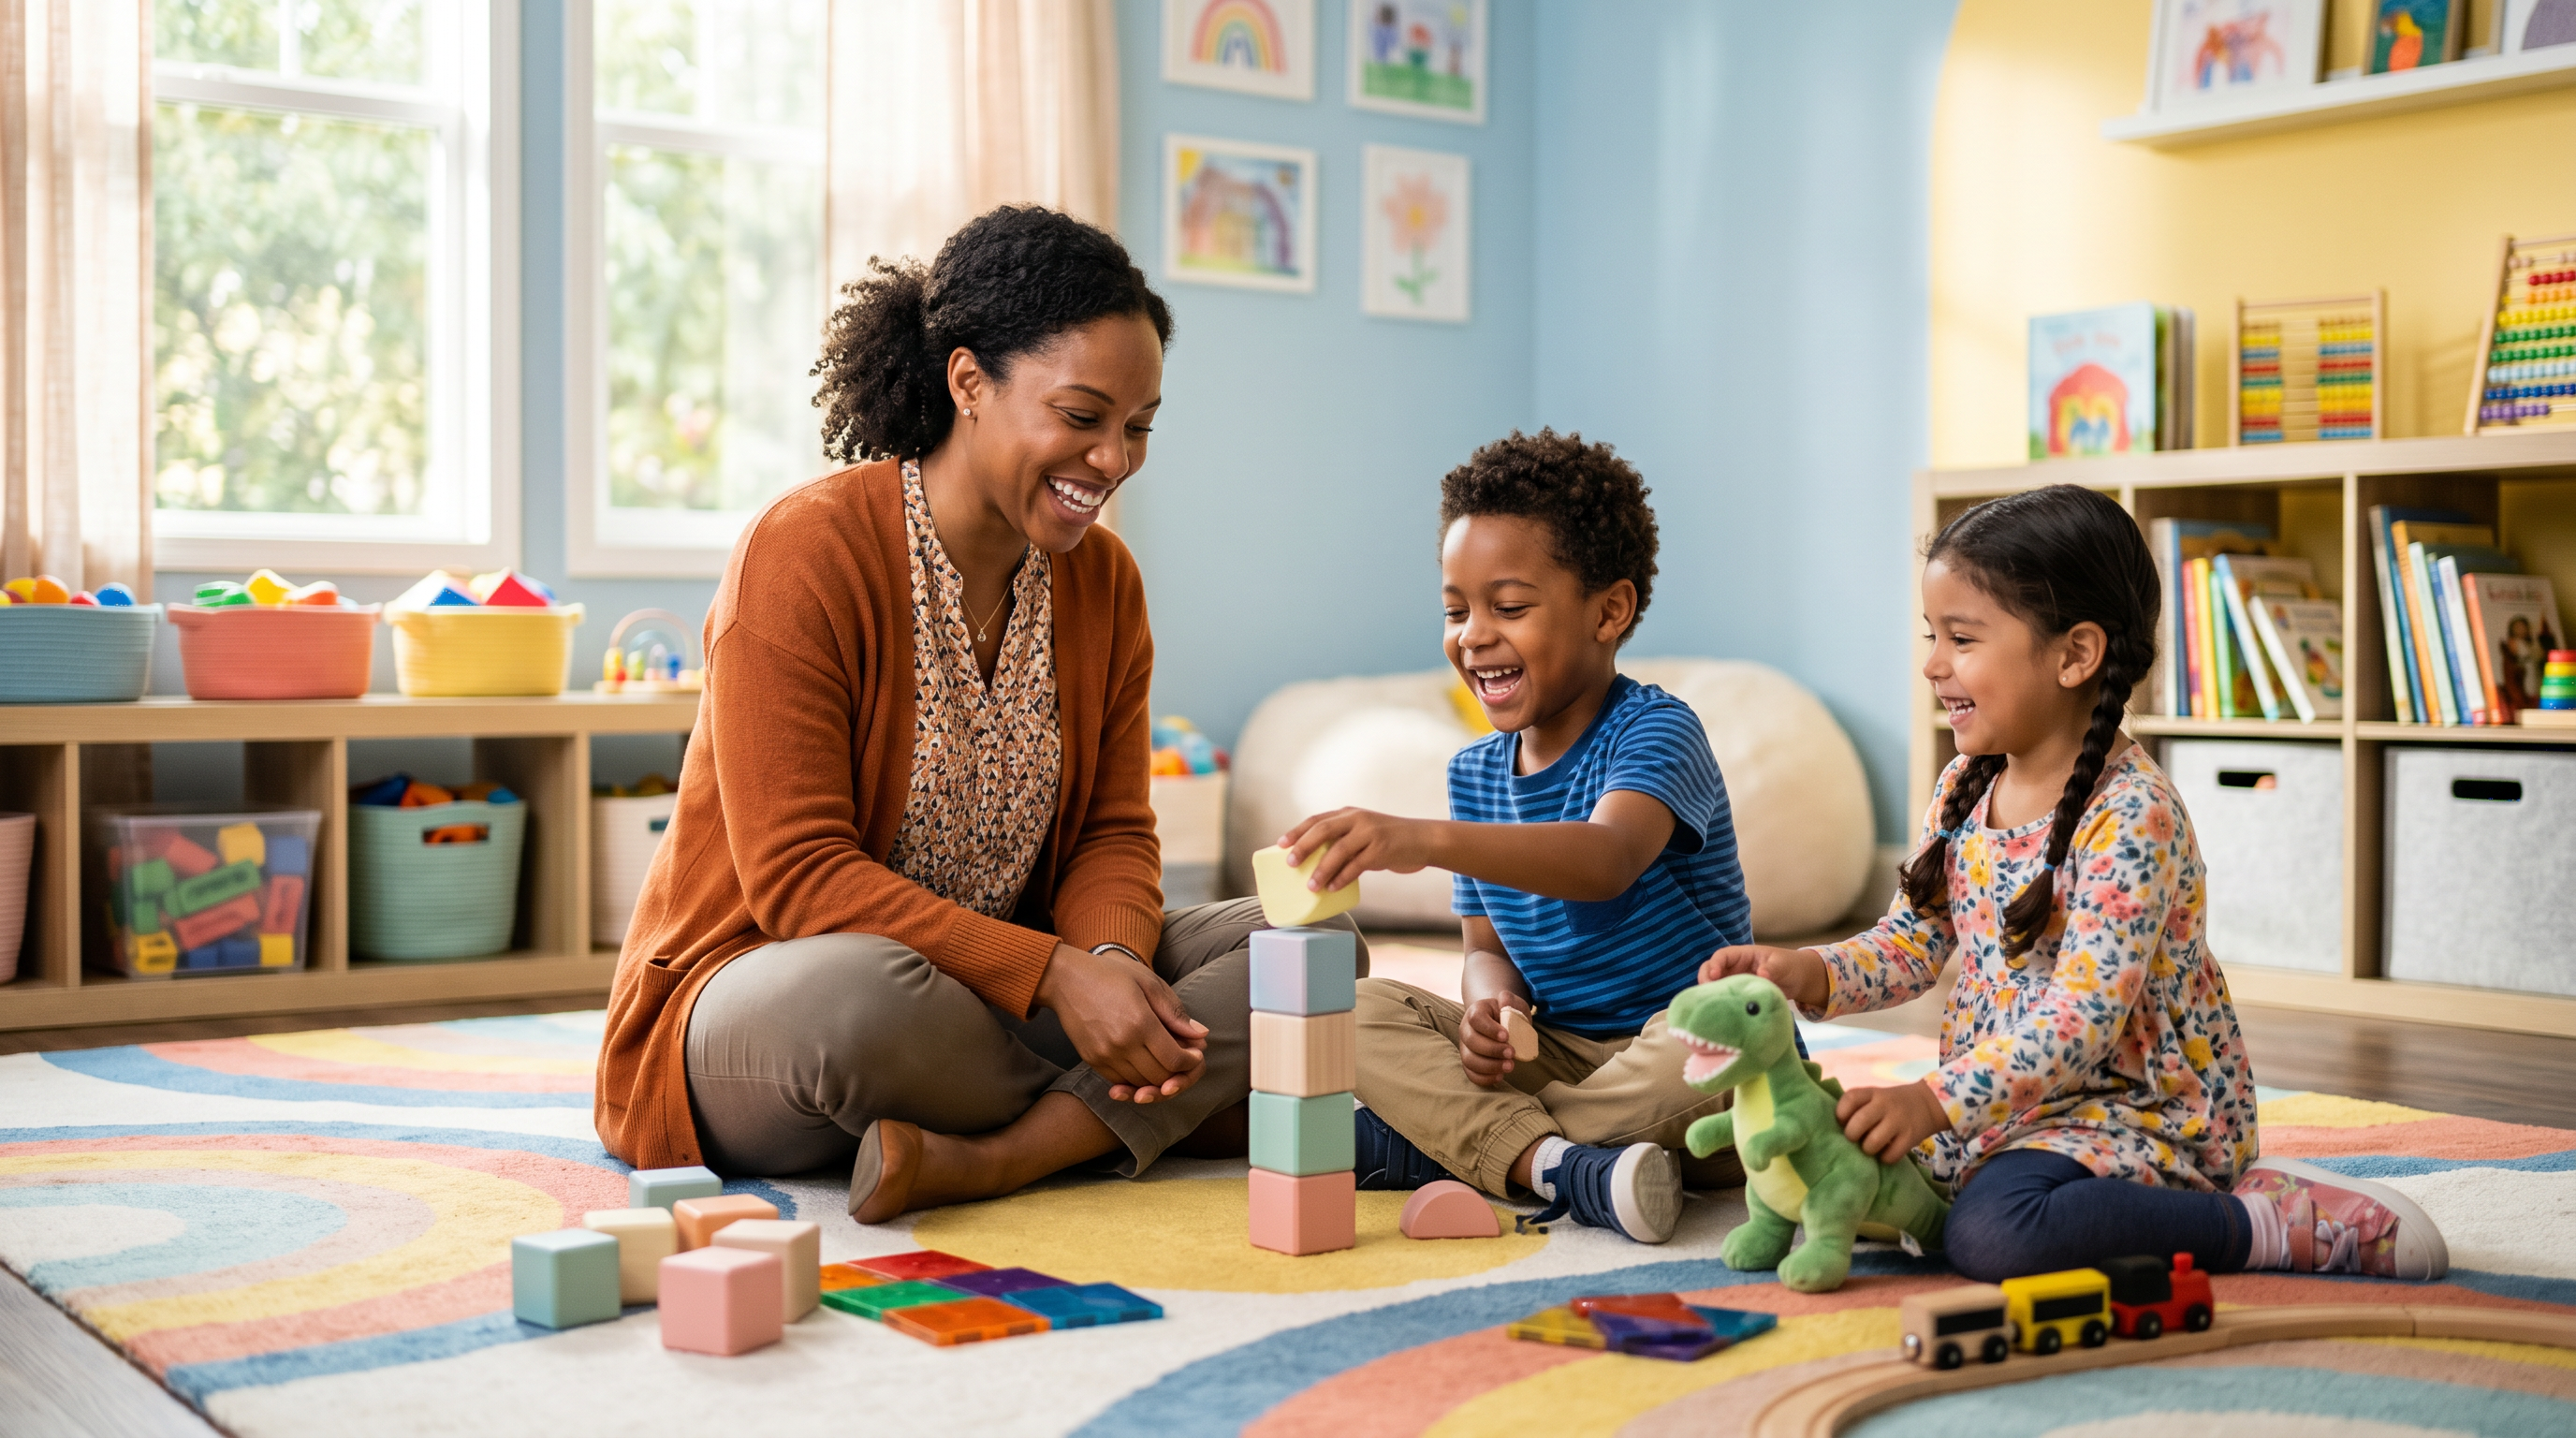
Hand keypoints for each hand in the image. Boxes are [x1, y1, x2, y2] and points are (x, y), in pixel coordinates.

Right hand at [1033, 944, 1207, 1103]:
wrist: (1066, 979)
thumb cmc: (1110, 975)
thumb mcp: (1148, 983)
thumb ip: (1175, 1012)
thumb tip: (1201, 1035)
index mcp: (1140, 1023)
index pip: (1174, 1059)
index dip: (1190, 1061)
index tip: (1195, 1053)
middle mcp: (1122, 1044)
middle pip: (1160, 1076)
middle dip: (1178, 1073)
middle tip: (1183, 1059)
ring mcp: (1104, 1055)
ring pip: (1141, 1083)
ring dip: (1158, 1078)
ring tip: (1164, 1060)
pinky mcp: (1092, 1060)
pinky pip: (1121, 1081)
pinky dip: (1137, 1078)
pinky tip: (1144, 1062)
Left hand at [1279, 808, 1434, 892]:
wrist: (1423, 839)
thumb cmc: (1389, 840)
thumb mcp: (1364, 833)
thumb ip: (1344, 840)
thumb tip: (1315, 862)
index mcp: (1349, 814)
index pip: (1317, 820)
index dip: (1297, 831)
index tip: (1280, 844)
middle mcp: (1357, 819)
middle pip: (1323, 830)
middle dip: (1304, 847)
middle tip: (1291, 864)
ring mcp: (1370, 833)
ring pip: (1338, 850)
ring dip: (1322, 869)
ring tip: (1311, 886)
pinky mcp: (1381, 850)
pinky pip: (1356, 865)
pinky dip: (1342, 877)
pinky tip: (1332, 888)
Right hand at [1457, 993, 1530, 1088]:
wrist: (1502, 1025)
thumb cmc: (1509, 1014)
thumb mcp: (1513, 1003)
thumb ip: (1510, 1000)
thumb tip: (1504, 1000)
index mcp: (1476, 1011)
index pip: (1476, 1019)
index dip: (1490, 1029)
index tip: (1507, 1036)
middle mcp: (1466, 1029)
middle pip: (1471, 1041)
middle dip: (1492, 1050)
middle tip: (1512, 1053)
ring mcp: (1465, 1047)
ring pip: (1469, 1059)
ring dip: (1489, 1066)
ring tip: (1510, 1066)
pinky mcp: (1469, 1063)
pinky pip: (1471, 1074)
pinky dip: (1484, 1078)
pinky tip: (1500, 1076)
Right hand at [1699, 944, 1828, 1009]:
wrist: (1799, 980)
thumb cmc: (1790, 966)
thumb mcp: (1783, 965)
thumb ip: (1772, 969)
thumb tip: (1762, 974)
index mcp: (1743, 955)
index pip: (1722, 956)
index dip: (1714, 964)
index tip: (1713, 976)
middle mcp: (1735, 968)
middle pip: (1711, 970)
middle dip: (1705, 980)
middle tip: (1705, 994)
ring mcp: (1735, 982)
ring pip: (1715, 986)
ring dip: (1710, 994)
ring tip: (1710, 1007)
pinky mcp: (1739, 996)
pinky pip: (1726, 999)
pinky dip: (1721, 1005)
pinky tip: (1721, 1015)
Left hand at [1835, 1079, 1949, 1162]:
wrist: (1928, 1104)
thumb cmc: (1892, 1104)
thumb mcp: (1876, 1096)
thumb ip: (1859, 1107)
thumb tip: (1834, 1128)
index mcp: (1873, 1093)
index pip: (1850, 1098)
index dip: (1841, 1113)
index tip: (1841, 1121)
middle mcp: (1885, 1104)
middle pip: (1859, 1122)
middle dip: (1851, 1135)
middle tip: (1854, 1138)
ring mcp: (1899, 1121)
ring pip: (1873, 1142)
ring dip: (1867, 1149)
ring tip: (1869, 1147)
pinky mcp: (1910, 1138)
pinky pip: (1891, 1155)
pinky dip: (1885, 1158)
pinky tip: (1885, 1153)